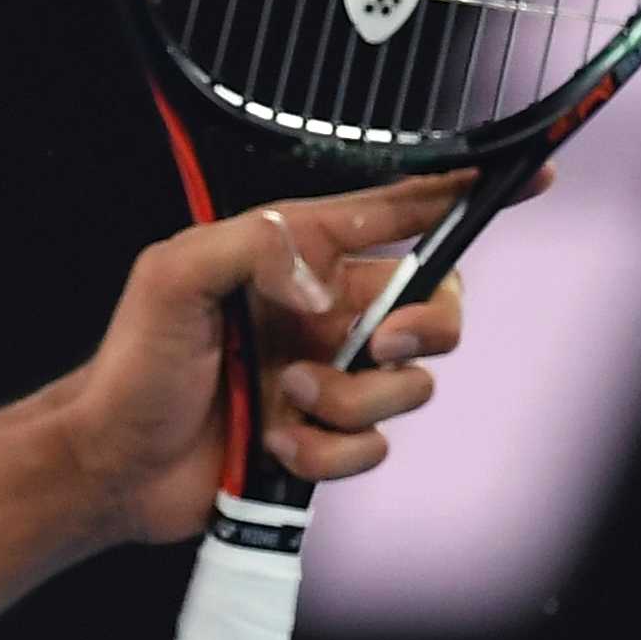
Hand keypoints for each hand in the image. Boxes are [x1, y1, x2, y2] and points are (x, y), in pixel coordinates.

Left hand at [57, 167, 552, 545]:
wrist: (115, 462)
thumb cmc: (133, 363)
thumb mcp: (174, 274)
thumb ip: (255, 246)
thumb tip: (329, 279)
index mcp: (295, 258)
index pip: (394, 215)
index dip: (457, 196)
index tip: (525, 178)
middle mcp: (324, 313)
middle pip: (435, 306)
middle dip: (425, 327)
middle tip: (376, 342)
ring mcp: (330, 378)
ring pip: (410, 385)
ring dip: (351, 400)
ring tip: (283, 397)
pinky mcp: (326, 440)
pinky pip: (373, 447)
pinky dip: (327, 453)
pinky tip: (274, 444)